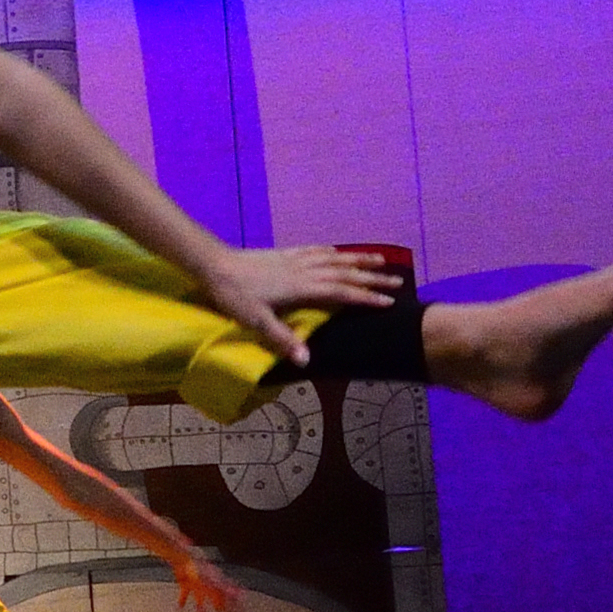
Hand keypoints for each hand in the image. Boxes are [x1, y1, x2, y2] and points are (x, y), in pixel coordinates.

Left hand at [170, 549, 243, 611]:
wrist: (183, 557)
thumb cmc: (199, 569)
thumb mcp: (214, 582)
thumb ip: (228, 589)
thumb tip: (243, 595)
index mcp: (219, 585)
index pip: (231, 599)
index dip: (237, 609)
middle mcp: (210, 585)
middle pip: (217, 601)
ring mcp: (199, 583)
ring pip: (202, 599)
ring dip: (201, 610)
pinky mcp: (187, 582)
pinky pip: (186, 593)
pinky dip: (183, 601)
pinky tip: (179, 608)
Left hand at [196, 242, 402, 365]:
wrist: (213, 264)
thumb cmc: (234, 295)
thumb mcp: (255, 321)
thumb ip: (282, 339)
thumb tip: (306, 361)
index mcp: (302, 288)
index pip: (342, 293)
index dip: (366, 297)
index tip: (390, 302)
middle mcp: (304, 270)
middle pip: (345, 273)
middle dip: (372, 278)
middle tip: (399, 281)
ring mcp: (294, 259)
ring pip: (334, 258)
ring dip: (358, 260)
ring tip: (380, 261)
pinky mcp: (283, 253)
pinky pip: (314, 250)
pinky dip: (331, 251)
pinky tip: (336, 251)